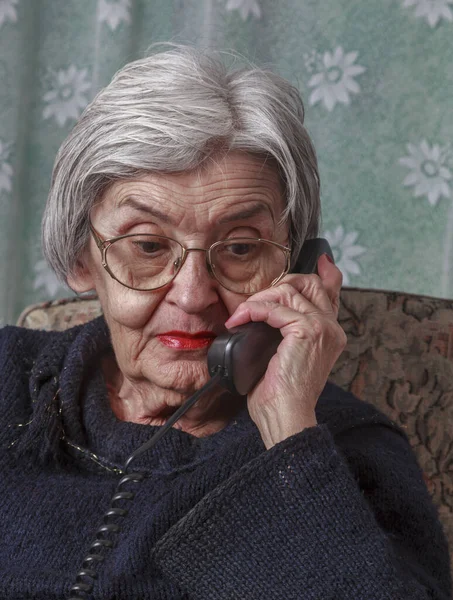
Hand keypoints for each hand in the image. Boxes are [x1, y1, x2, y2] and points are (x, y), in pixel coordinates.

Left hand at [224, 254, 345, 448]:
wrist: (285, 416)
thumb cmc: (280, 393)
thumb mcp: (282, 355)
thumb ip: (284, 331)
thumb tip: (265, 313)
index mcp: (330, 333)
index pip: (331, 292)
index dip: (325, 273)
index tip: (321, 259)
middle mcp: (331, 328)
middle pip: (309, 283)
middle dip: (280, 284)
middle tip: (256, 302)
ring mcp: (322, 327)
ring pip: (289, 291)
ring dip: (259, 300)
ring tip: (242, 316)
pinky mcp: (307, 330)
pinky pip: (274, 307)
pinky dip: (253, 310)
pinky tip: (241, 321)